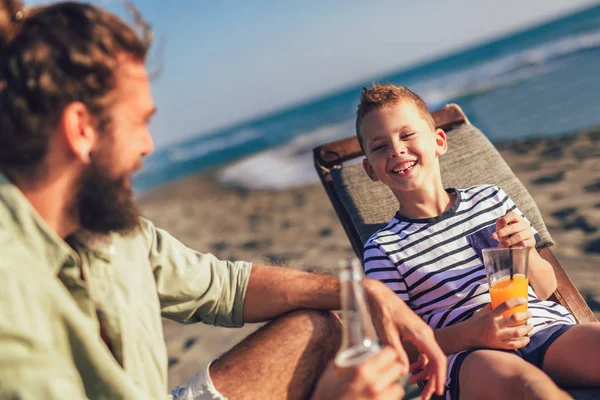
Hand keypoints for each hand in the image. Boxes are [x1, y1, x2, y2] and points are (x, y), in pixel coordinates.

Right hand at [312, 347, 404, 399]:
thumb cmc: (325, 395)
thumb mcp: (331, 374)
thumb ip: (343, 360)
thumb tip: (351, 350)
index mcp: (361, 370)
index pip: (390, 353)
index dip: (388, 353)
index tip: (385, 356)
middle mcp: (373, 385)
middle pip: (398, 369)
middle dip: (392, 368)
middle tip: (386, 371)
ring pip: (398, 388)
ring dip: (392, 386)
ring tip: (383, 387)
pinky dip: (388, 398)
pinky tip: (378, 398)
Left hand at [364, 279, 445, 399]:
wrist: (378, 295)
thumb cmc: (382, 311)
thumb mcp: (387, 333)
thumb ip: (397, 352)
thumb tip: (404, 371)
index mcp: (421, 334)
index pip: (438, 358)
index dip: (440, 376)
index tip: (438, 391)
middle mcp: (425, 333)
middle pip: (437, 360)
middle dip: (434, 379)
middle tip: (427, 396)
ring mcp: (422, 333)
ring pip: (431, 357)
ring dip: (428, 373)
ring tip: (422, 390)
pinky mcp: (416, 333)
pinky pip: (424, 352)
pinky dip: (422, 364)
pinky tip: (414, 373)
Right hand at [467, 298, 532, 348]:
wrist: (466, 336)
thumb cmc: (473, 323)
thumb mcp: (481, 312)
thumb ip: (490, 307)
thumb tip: (498, 301)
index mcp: (491, 315)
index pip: (505, 305)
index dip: (516, 301)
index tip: (523, 300)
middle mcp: (495, 325)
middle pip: (515, 319)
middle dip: (525, 316)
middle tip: (530, 314)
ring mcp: (497, 336)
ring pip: (517, 333)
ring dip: (527, 329)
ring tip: (531, 326)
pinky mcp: (498, 345)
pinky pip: (514, 345)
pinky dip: (522, 342)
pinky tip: (527, 339)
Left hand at [492, 211, 535, 247]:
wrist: (520, 250)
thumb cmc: (509, 237)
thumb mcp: (503, 231)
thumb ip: (500, 227)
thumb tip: (497, 226)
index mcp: (517, 219)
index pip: (513, 215)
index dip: (505, 219)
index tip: (499, 225)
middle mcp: (524, 224)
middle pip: (514, 227)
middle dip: (503, 232)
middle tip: (494, 237)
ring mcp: (529, 233)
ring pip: (519, 235)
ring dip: (508, 241)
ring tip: (500, 246)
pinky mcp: (532, 241)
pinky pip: (528, 242)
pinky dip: (524, 243)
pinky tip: (521, 245)